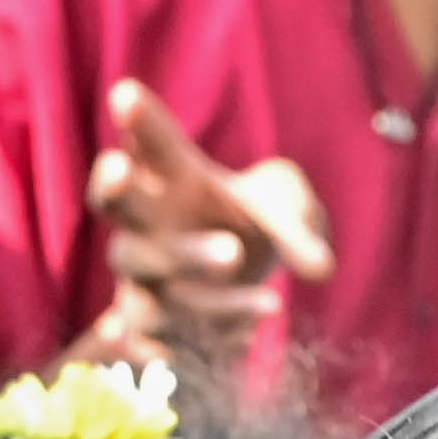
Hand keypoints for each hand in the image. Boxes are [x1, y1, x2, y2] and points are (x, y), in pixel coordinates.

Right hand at [77, 79, 330, 370]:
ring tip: (270, 300)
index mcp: (173, 179)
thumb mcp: (287, 211)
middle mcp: (146, 226)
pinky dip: (207, 345)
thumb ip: (300, 226)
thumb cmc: (252, 225)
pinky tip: (248, 344)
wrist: (241, 288)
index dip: (137, 122)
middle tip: (122, 169)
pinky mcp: (150, 332)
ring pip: (155, 283)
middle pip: (116, 208)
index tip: (126, 93)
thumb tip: (321, 268)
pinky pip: (163, 342)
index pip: (151, 146)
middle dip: (117, 191)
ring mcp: (142, 281)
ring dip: (204, 288)